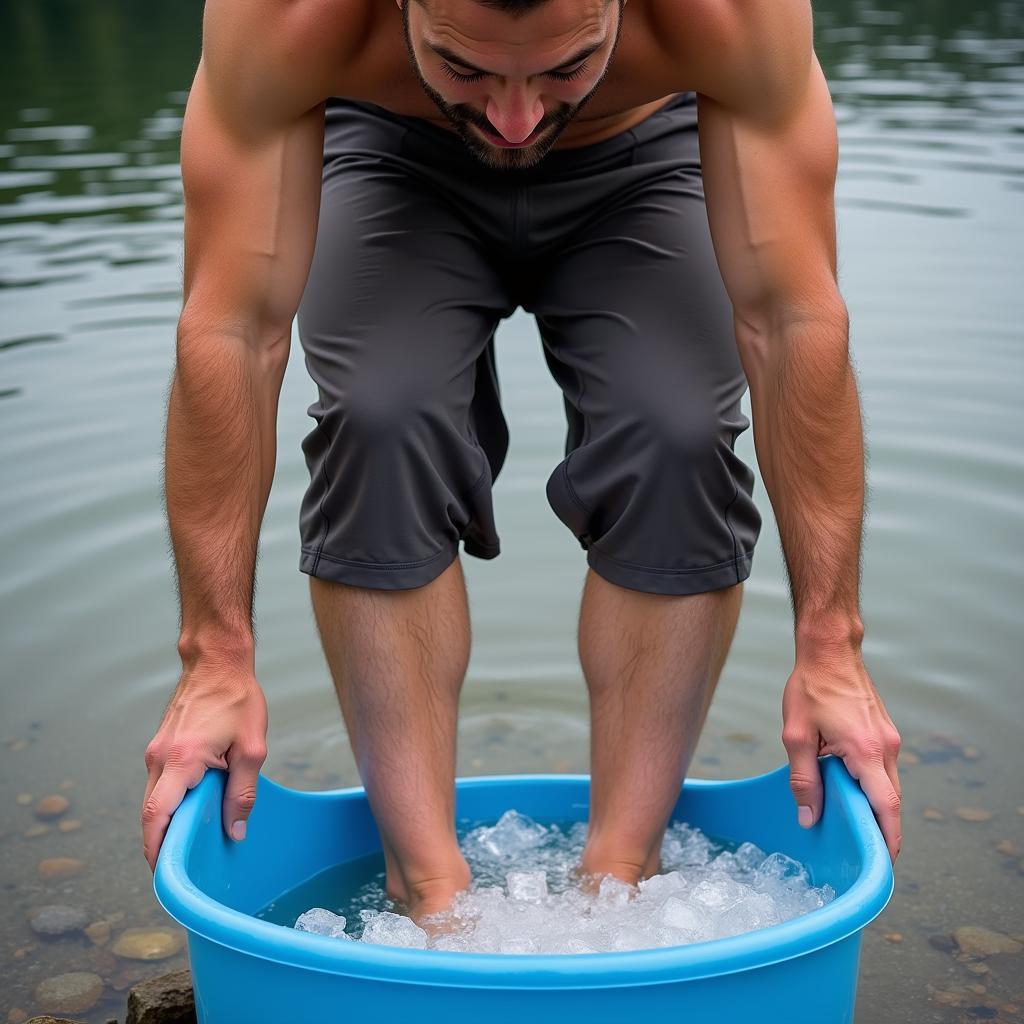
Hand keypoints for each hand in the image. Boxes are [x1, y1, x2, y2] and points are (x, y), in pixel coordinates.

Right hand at [141, 664, 267, 871]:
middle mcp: (160, 757)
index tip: (165, 874)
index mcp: (181, 760)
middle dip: (162, 843)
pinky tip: (194, 811)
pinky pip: (161, 784)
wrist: (217, 661)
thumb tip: (234, 831)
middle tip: (184, 868)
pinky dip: (172, 803)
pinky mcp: (162, 746)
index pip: (156, 815)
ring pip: (155, 799)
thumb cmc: (238, 698)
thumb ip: (242, 792)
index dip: (156, 849)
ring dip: (168, 823)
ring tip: (192, 844)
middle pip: (151, 813)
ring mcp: (157, 751)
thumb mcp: (251, 748)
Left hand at [781, 650, 901, 862]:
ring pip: (889, 786)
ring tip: (853, 828)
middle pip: (891, 801)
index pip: (886, 806)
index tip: (882, 864)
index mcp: (866, 750)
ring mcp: (890, 739)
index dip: (888, 839)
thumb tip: (810, 817)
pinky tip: (851, 793)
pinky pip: (883, 769)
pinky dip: (873, 787)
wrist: (829, 650)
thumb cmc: (811, 688)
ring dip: (876, 807)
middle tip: (863, 854)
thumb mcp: (796, 735)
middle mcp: (886, 747)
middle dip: (881, 829)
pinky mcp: (886, 732)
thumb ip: (804, 779)